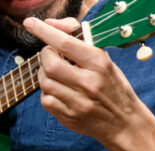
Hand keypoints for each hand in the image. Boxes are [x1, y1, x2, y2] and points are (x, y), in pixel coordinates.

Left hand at [24, 17, 148, 146]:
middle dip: (45, 56)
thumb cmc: (113, 86)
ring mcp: (78, 102)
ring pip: (44, 82)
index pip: (66, 43)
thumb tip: (51, 25)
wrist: (124, 123)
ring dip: (44, 74)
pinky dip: (47, 92)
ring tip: (55, 73)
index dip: (45, 32)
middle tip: (51, 55)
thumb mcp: (104, 60)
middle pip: (50, 65)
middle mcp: (88, 82)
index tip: (31, 23)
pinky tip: (58, 90)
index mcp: (99, 63)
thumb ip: (79, 40)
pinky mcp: (69, 117)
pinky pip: (45, 100)